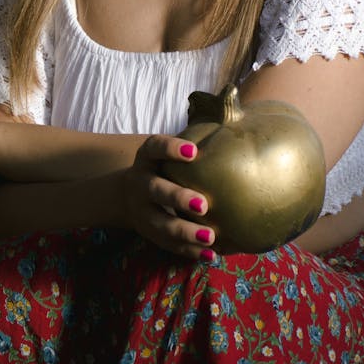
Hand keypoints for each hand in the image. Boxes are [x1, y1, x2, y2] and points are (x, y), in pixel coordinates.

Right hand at [122, 135, 215, 261]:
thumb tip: (233, 109)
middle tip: (203, 204)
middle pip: (155, 190)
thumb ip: (196, 135)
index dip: (171, 149)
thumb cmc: (165, 164)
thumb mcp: (169, 148)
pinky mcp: (149, 233)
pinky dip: (188, 250)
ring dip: (185, 231)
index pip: (155, 147)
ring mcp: (142, 211)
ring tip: (210, 236)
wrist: (129, 192)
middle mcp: (140, 182)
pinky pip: (168, 244)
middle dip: (177, 198)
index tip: (193, 152)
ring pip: (160, 224)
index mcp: (147, 156)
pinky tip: (210, 254)